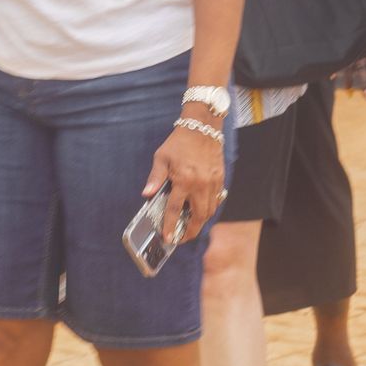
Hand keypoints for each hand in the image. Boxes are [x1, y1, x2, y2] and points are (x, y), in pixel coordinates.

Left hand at [144, 120, 224, 239]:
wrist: (202, 128)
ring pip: (209, 211)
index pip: (175, 210)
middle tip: (181, 238)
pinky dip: (209, 209)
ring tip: (190, 226)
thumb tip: (146, 194)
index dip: (171, 226)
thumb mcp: (161, 158)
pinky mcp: (220, 179)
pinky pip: (216, 201)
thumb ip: (155, 178)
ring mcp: (213, 183)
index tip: (168, 238)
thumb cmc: (179, 143)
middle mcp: (200, 184)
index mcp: (184, 180)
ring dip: (200, 222)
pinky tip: (201, 210)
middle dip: (190, 231)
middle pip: (198, 217)